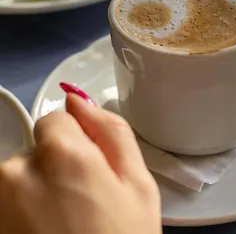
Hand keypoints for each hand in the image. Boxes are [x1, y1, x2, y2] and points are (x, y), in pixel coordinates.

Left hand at [0, 94, 160, 233]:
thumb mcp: (138, 185)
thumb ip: (112, 130)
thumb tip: (78, 99)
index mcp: (61, 156)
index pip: (56, 118)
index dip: (78, 142)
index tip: (90, 170)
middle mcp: (15, 174)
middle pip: (35, 150)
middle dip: (55, 167)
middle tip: (81, 204)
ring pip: (18, 178)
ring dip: (35, 193)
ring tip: (62, 225)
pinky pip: (7, 203)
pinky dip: (20, 214)